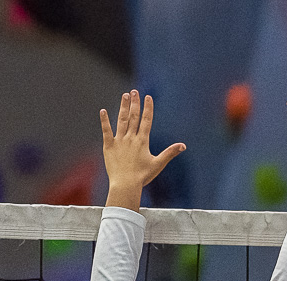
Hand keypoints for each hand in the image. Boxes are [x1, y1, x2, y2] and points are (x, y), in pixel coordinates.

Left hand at [100, 91, 184, 210]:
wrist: (125, 184)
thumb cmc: (143, 176)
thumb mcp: (158, 164)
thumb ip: (170, 153)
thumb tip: (183, 146)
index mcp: (143, 141)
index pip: (146, 121)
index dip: (148, 108)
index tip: (148, 97)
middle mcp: (131, 138)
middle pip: (133, 117)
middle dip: (135, 103)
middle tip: (134, 91)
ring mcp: (119, 141)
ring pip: (121, 120)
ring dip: (123, 107)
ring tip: (124, 96)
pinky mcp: (109, 146)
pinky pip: (106, 131)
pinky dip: (104, 121)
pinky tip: (103, 111)